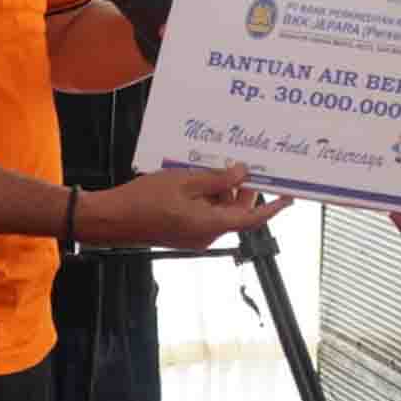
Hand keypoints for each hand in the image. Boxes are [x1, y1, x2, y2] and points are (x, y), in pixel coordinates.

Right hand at [79, 163, 290, 250]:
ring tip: (210, 166)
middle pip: (236, 212)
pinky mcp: (184, 232)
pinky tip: (195, 178)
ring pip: (220, 211)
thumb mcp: (185, 181)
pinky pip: (205, 214)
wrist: (111, 219)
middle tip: (239, 164)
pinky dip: (206, 197)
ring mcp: (195, 236)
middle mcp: (206, 235)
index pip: (252, 219)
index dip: (273, 208)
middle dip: (240, 188)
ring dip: (220, 190)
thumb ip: (217, 180)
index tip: (290, 197)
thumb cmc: (143, 200)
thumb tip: (242, 174)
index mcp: (210, 225)